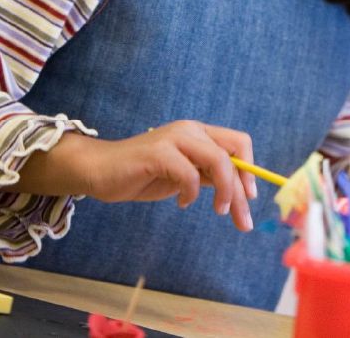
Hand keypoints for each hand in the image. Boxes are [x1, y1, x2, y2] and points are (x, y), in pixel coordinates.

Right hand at [12, 121, 256, 231]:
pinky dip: (192, 193)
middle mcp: (191, 130)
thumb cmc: (143, 174)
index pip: (239, 142)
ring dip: (225, 190)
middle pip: (233, 153)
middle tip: (243, 218)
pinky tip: (182, 203)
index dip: (250, 170)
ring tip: (219, 211)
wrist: (99, 171)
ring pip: (218, 160)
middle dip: (241, 189)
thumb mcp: (184, 175)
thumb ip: (208, 175)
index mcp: (199, 133)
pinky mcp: (158, 153)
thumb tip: (240, 190)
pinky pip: (189, 174)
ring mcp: (175, 139)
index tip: (250, 197)